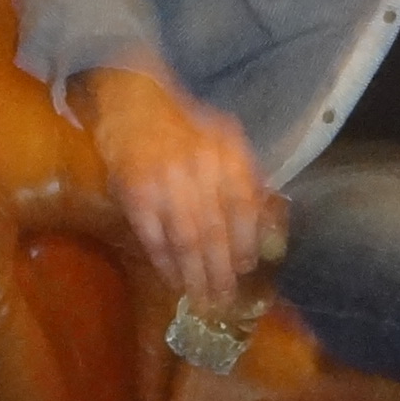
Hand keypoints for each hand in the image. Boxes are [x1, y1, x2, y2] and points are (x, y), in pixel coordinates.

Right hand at [76, 65, 271, 306]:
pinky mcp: (135, 193)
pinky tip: (172, 279)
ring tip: (201, 298)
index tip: (248, 267)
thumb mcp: (224, 140)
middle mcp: (199, 167)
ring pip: (186, 238)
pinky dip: (164, 262)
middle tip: (224, 298)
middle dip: (221, 269)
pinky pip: (154, 236)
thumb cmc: (185, 126)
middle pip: (215, 230)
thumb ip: (246, 180)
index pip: (244, 206)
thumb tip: (266, 233)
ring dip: (194, 274)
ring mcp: (164, 181)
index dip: (246, 241)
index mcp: (226, 152)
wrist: (133, 101)